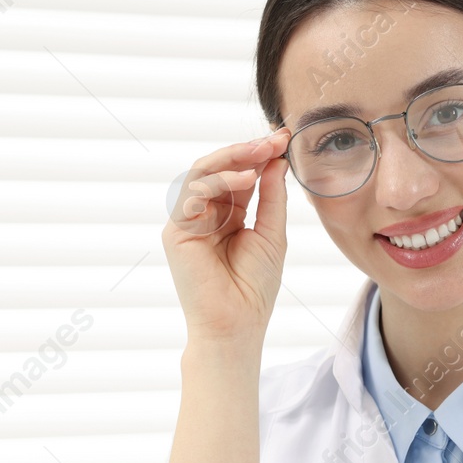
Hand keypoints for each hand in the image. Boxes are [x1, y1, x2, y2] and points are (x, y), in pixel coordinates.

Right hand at [164, 127, 291, 346]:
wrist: (237, 324)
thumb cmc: (254, 287)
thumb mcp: (273, 234)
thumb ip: (272, 197)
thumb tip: (277, 160)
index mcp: (230, 215)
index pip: (241, 175)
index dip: (261, 155)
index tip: (285, 138)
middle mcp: (206, 214)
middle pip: (220, 168)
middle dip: (248, 149)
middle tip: (274, 138)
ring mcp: (189, 221)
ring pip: (203, 173)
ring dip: (233, 158)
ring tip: (261, 153)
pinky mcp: (176, 232)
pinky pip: (192, 193)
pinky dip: (218, 181)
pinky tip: (244, 179)